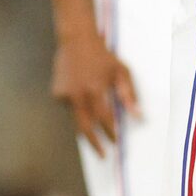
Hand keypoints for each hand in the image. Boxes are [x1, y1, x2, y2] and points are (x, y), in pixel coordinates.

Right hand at [50, 30, 138, 155]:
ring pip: (76, 119)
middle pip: (86, 127)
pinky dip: (77, 107)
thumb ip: (129, 95)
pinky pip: (69, 108)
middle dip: (95, 144)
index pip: (105, 119)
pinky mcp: (57, 93)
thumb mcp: (121, 72)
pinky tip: (80, 93)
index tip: (116, 141)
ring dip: (86, 124)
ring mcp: (65, 95)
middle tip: (102, 155)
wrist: (76, 40)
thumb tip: (139, 116)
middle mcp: (79, 95)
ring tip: (93, 126)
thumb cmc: (103, 56)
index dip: (111, 132)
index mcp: (96, 90)